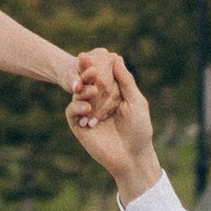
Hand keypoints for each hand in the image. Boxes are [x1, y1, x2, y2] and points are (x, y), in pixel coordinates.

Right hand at [67, 49, 160, 196]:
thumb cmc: (138, 128)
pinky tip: (86, 108)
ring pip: (77, 95)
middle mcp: (98, 101)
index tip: (90, 54)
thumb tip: (116, 57)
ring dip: (82, 90)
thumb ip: (125, 80)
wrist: (132, 156)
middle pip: (86, 82)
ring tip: (90, 91)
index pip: (100, 76)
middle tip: (83, 63)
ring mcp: (87, 113)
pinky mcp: (79, 126)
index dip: (94, 65)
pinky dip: (76, 107)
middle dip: (84, 73)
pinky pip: (71, 112)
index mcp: (112, 94)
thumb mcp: (135, 101)